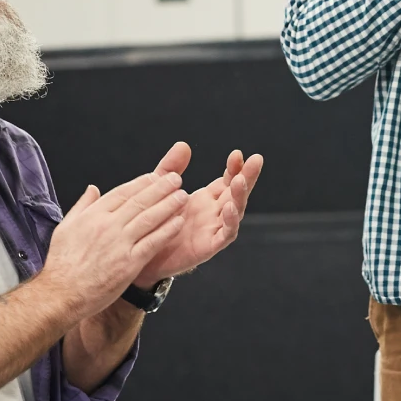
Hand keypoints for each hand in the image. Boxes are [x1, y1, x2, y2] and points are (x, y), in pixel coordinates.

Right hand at [42, 170, 188, 321]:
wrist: (61, 294)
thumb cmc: (61, 265)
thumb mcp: (65, 227)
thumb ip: (82, 206)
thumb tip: (93, 189)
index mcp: (93, 216)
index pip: (122, 192)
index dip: (142, 182)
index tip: (155, 176)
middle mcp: (108, 225)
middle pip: (140, 200)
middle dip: (161, 188)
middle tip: (176, 179)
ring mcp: (120, 244)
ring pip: (149, 218)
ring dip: (169, 205)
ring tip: (182, 196)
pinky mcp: (129, 263)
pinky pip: (153, 242)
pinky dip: (167, 230)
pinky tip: (179, 222)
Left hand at [131, 141, 263, 286]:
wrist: (144, 256)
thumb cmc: (155, 223)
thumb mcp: (161, 190)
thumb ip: (171, 168)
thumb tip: (183, 145)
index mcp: (206, 199)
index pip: (227, 180)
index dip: (234, 167)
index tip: (237, 154)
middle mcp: (214, 213)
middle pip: (237, 192)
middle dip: (247, 176)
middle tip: (256, 160)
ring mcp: (213, 229)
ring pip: (235, 211)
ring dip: (240, 196)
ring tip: (240, 181)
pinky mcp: (208, 246)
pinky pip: (225, 234)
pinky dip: (230, 222)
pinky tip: (229, 208)